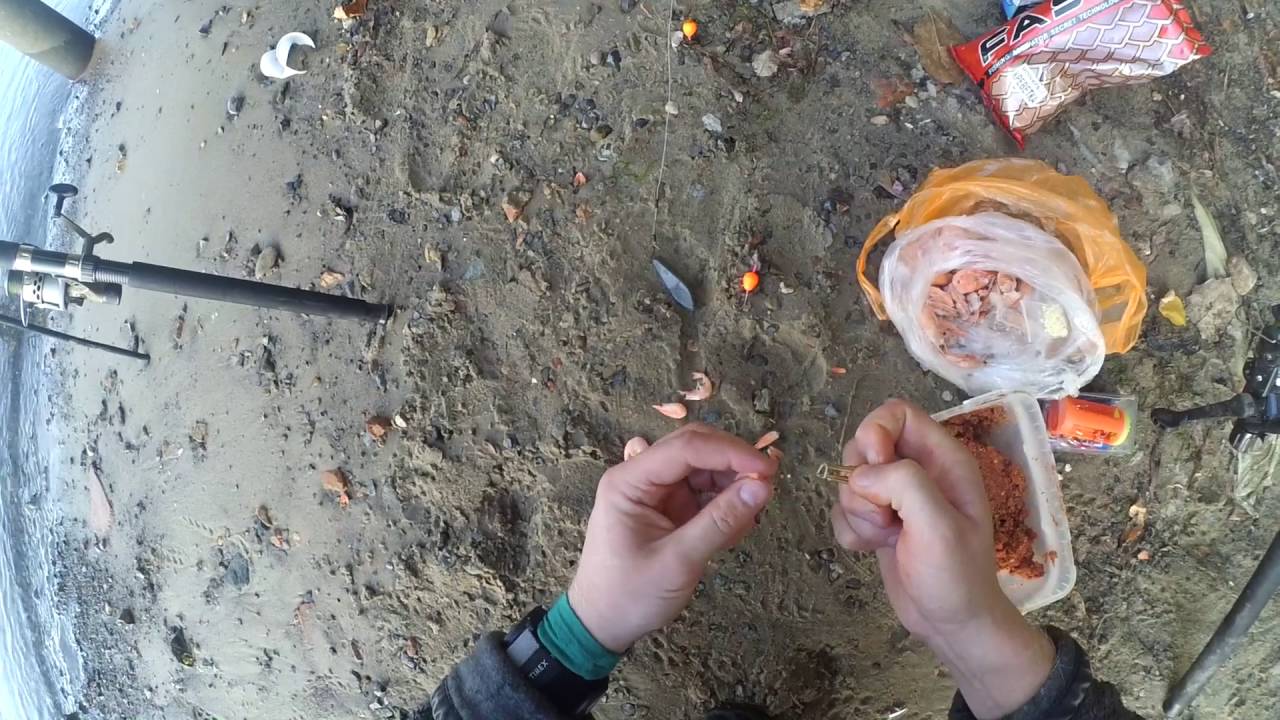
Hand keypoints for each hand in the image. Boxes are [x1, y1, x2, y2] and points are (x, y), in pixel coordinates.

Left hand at [569, 424, 777, 652]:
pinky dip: (724, 505)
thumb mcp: (678, 560)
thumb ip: (721, 521)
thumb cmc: (630, 595)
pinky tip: (735, 529)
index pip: (686, 447)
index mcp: (629, 480)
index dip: (730, 452)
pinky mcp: (668, 508)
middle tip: (767, 487)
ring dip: (731, 486)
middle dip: (733, 464)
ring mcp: (655, 492)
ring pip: (703, 469)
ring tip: (748, 519)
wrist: (602, 625)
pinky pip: (703, 493)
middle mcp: (641, 476)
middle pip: (695, 449)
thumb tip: (763, 486)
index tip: (768, 469)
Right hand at [830, 400, 1053, 718]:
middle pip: (864, 446)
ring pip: (850, 480)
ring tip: (886, 537)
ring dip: (856, 512)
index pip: (897, 413)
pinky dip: (850, 530)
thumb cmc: (956, 576)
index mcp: (943, 460)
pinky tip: (872, 550)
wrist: (953, 625)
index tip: (872, 465)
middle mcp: (919, 471)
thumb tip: (862, 474)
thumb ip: (902, 483)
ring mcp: (895, 497)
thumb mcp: (938, 525)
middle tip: (885, 516)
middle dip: (861, 482)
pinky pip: (844, 509)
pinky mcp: (877, 521)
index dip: (875, 431)